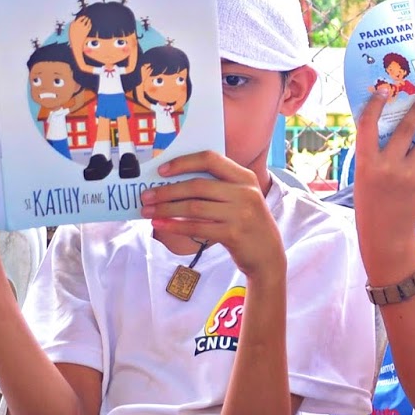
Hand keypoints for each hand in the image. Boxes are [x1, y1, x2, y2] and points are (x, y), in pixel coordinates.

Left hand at [140, 151, 283, 280]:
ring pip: (194, 207)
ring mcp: (241, 214)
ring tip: (148, 211)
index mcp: (245, 177)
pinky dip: (175, 226)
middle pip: (197, 185)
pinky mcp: (234, 234)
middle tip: (146, 196)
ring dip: (166, 209)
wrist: (267, 255)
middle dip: (167, 191)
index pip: (211, 159)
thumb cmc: (246, 223)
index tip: (162, 170)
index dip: (184, 162)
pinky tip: (161, 224)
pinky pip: (197, 227)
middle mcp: (245, 193)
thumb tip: (172, 182)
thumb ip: (217, 187)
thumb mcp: (241, 198)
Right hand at [353, 90, 414, 273]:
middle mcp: (388, 166)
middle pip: (405, 129)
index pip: (368, 126)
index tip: (383, 91)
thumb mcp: (363, 177)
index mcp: (366, 163)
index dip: (375, 106)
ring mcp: (408, 174)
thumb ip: (373, 155)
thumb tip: (388, 129)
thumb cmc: (371, 203)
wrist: (386, 233)